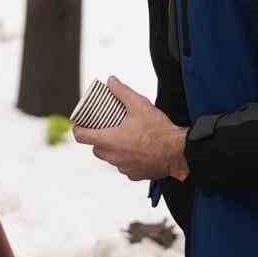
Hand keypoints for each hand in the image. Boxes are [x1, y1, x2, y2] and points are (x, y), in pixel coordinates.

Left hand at [72, 77, 188, 182]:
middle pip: (96, 148)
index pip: (81, 137)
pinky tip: (138, 151)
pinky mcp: (135, 175)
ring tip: (125, 138)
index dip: (79, 129)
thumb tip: (110, 81)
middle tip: (108, 128)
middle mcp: (113, 157)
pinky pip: (125, 167)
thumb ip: (121, 91)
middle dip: (99, 138)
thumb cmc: (159, 131)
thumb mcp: (139, 105)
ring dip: (114, 150)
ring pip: (111, 158)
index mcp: (109, 140)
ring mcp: (123, 168)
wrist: (178, 152)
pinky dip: (128, 159)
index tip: (82, 124)